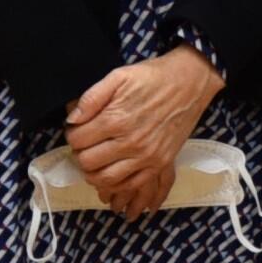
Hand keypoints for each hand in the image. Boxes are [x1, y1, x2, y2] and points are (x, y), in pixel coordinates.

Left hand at [66, 47, 222, 222]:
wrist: (189, 83)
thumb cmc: (153, 77)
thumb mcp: (119, 76)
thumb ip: (91, 97)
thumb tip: (72, 119)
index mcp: (116, 119)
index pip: (77, 140)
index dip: (72, 135)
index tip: (77, 130)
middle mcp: (130, 142)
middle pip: (88, 163)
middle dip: (80, 154)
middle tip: (86, 145)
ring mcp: (146, 156)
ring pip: (106, 180)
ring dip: (94, 173)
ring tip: (94, 162)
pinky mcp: (160, 163)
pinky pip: (132, 186)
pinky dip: (117, 186)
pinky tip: (112, 175)